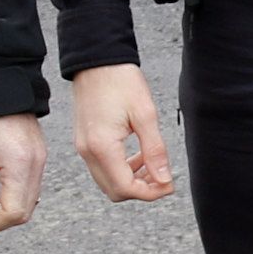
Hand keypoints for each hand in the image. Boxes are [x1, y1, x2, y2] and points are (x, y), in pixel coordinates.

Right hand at [69, 62, 174, 201]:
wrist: (97, 60)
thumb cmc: (120, 81)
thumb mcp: (145, 114)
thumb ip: (155, 150)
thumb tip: (165, 179)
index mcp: (101, 146)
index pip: (125, 188)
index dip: (150, 193)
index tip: (170, 184)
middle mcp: (87, 152)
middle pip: (114, 191)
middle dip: (141, 190)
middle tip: (163, 177)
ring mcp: (83, 147)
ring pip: (108, 182)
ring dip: (132, 180)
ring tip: (153, 165)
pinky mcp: (84, 141)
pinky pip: (102, 168)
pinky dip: (121, 169)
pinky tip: (138, 156)